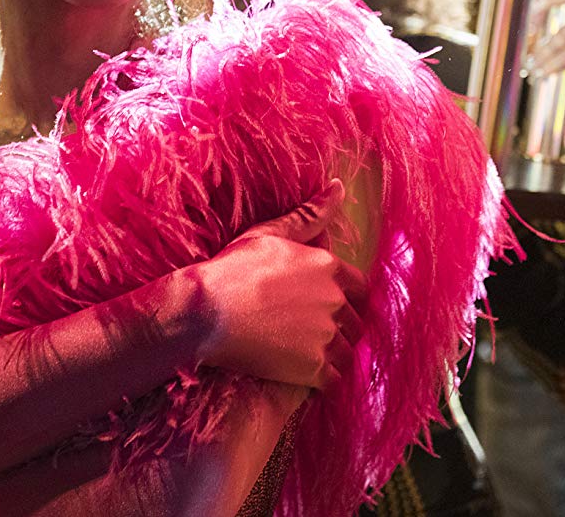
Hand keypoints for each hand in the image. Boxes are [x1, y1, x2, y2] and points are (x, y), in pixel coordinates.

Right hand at [190, 181, 366, 389]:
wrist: (204, 311)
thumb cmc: (231, 269)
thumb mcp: (269, 233)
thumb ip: (309, 215)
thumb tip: (339, 187)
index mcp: (327, 266)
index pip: (360, 288)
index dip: (348, 300)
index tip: (333, 308)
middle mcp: (334, 300)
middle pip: (356, 322)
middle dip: (343, 329)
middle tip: (316, 334)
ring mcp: (325, 335)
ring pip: (349, 352)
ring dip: (335, 355)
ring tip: (310, 355)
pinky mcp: (314, 367)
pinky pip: (336, 378)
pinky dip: (326, 378)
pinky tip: (306, 375)